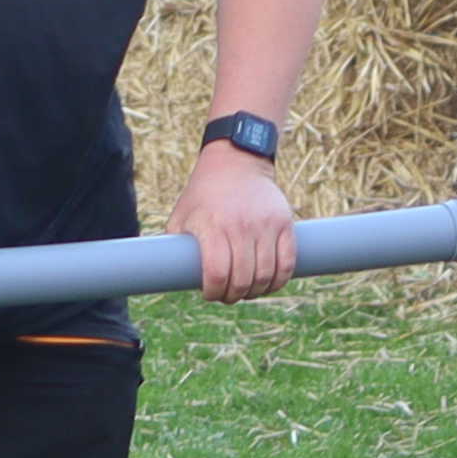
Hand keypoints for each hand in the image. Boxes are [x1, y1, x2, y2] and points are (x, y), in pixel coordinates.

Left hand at [182, 144, 300, 300]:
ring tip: (247, 290)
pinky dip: (279, 280)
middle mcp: (240, 227)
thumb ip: (175, 246)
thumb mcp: (181, 216)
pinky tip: (269, 283)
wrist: (236, 162)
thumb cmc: (203, 195)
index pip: (216, 274)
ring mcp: (265, 225)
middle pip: (243, 280)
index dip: (214, 292)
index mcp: (211, 227)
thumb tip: (169, 277)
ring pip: (266, 275)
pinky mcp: (284, 223)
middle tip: (228, 295)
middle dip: (234, 295)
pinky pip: (287, 263)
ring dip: (256, 291)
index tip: (210, 293)